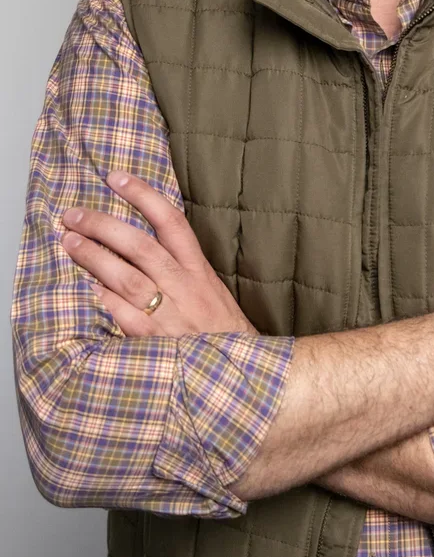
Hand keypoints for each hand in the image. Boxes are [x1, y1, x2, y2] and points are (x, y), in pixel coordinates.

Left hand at [61, 171, 256, 337]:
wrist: (241, 378)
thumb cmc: (223, 336)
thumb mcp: (211, 292)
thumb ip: (183, 269)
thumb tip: (143, 245)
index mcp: (198, 270)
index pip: (171, 221)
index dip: (142, 196)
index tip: (116, 178)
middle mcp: (183, 286)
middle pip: (140, 244)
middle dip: (103, 225)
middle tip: (74, 214)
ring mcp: (169, 314)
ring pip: (125, 276)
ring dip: (93, 257)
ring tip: (69, 242)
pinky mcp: (154, 342)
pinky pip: (121, 315)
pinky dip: (101, 300)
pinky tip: (81, 289)